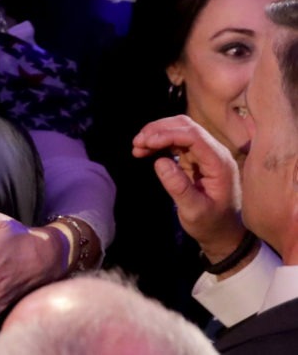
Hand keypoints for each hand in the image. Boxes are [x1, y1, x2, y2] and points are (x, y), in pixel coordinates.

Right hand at [132, 115, 244, 260]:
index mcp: (219, 163)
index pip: (193, 136)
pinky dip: (159, 142)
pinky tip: (145, 150)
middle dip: (159, 130)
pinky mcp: (196, 158)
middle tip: (136, 143)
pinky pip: (176, 141)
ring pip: (179, 130)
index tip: (145, 143)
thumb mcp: (195, 212)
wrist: (224, 233)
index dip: (167, 134)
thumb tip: (160, 162)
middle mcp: (215, 153)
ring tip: (137, 147)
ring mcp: (206, 154)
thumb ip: (179, 187)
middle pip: (186, 127)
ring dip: (157, 134)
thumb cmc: (211, 224)